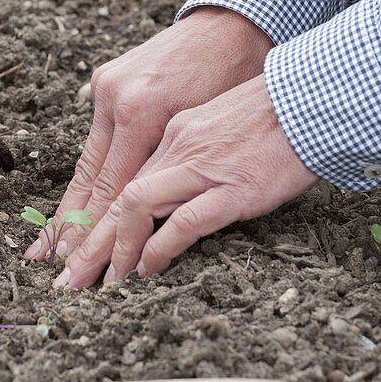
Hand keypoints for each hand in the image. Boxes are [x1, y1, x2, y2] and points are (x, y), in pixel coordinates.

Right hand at [24, 6, 272, 260]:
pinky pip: (96, 138)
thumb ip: (173, 170)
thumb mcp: (208, 129)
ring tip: (46, 246)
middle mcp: (116, 99)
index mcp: (144, 112)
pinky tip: (72, 203)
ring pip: (88, 160)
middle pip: (90, 179)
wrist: (227, 26)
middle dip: (69, 229)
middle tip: (49, 268)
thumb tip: (149, 217)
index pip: (114, 188)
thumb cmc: (232, 80)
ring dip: (70, 206)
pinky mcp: (105, 81)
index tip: (79, 265)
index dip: (96, 232)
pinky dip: (88, 174)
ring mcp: (106, 88)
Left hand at [53, 76, 317, 288]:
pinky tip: (148, 270)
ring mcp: (202, 166)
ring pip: (136, 206)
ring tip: (102, 283)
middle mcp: (177, 146)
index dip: (94, 217)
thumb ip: (193, 149)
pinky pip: (183, 221)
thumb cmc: (275, 114)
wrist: (313, 98)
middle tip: (67, 280)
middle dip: (88, 242)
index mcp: (173, 130)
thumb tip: (176, 184)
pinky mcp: (231, 188)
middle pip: (116, 195)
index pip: (121, 178)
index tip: (74, 247)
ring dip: (115, 249)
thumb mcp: (219, 123)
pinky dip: (159, 247)